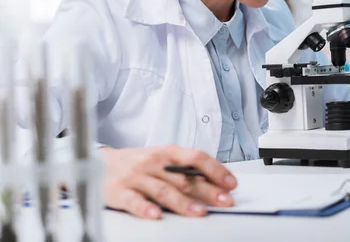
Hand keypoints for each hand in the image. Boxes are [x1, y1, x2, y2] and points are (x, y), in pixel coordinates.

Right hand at [101, 145, 236, 219]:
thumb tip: (214, 182)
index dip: (215, 170)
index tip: (231, 183)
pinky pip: (134, 201)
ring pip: (163, 190)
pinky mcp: (120, 191)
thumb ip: (184, 169)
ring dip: (183, 202)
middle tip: (225, 200)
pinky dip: (145, 209)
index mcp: (167, 152)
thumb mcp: (162, 159)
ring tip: (199, 212)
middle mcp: (154, 162)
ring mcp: (137, 176)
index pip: (196, 158)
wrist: (99, 163)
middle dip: (207, 190)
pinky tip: (156, 216)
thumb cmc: (137, 162)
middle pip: (184, 178)